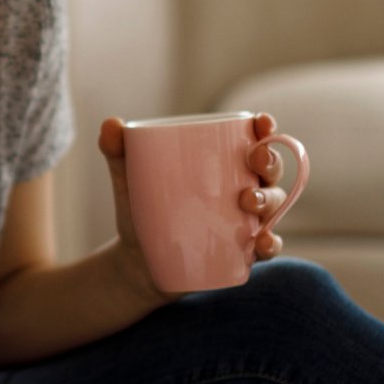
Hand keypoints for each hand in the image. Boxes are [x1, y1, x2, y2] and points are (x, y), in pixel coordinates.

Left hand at [97, 111, 289, 299]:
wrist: (136, 261)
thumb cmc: (142, 210)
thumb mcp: (129, 180)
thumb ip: (118, 152)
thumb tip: (110, 124)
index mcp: (224, 164)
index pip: (253, 140)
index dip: (265, 128)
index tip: (261, 122)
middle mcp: (244, 188)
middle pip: (270, 170)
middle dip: (270, 161)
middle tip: (254, 161)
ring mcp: (246, 221)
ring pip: (274, 205)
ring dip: (269, 200)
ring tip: (248, 202)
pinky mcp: (242, 251)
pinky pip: (267, 246)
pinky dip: (271, 244)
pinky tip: (262, 243)